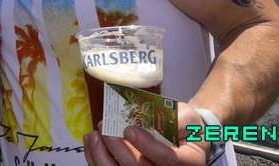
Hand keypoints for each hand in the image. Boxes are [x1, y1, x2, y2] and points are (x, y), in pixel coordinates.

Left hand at [83, 102, 208, 165]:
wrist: (183, 137)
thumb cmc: (185, 126)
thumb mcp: (188, 117)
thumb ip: (176, 119)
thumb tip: (152, 118)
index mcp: (186, 162)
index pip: (167, 159)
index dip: (147, 146)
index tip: (129, 129)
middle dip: (118, 149)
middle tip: (104, 128)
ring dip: (102, 156)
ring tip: (93, 136)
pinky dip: (97, 159)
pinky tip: (91, 143)